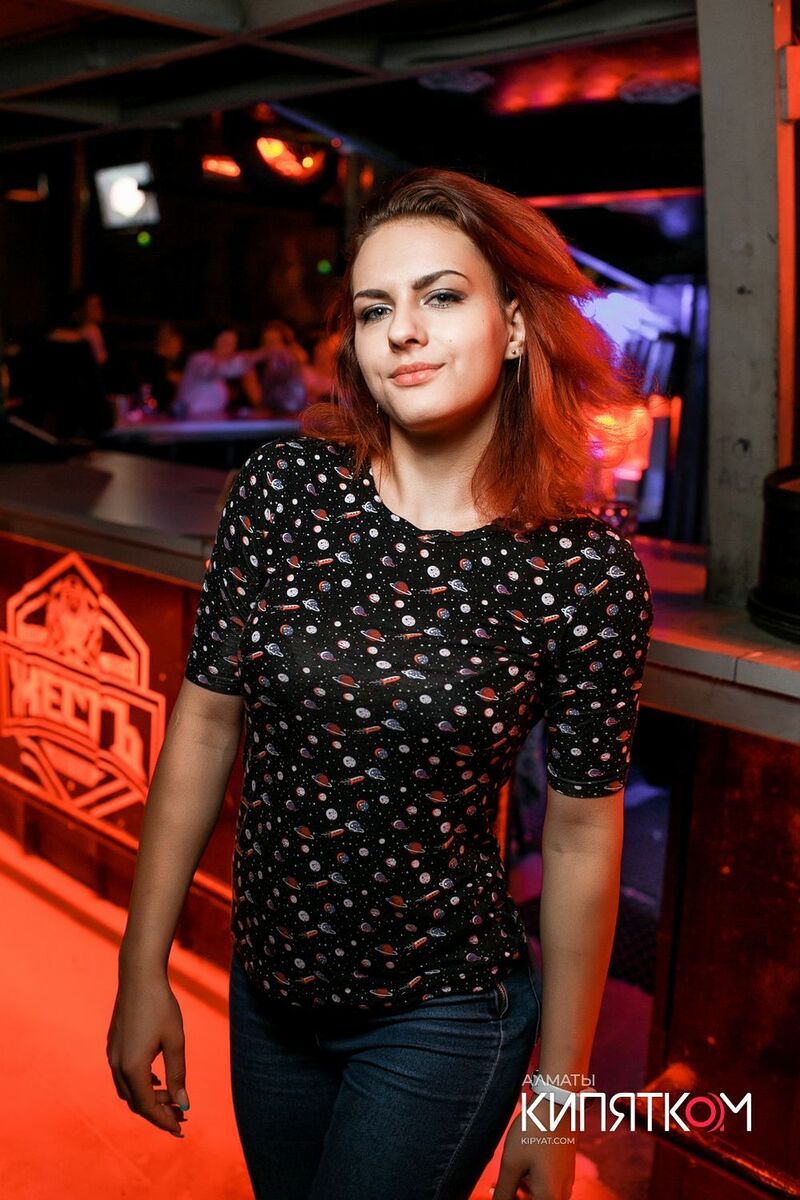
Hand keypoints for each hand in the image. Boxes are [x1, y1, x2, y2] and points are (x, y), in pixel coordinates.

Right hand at [106, 969, 189, 1137]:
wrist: (138, 976)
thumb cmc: (161, 1006)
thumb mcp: (175, 1041)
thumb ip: (177, 1074)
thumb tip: (183, 1104)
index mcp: (132, 1067)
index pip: (147, 1107)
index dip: (164, 1121)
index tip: (181, 1129)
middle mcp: (117, 1066)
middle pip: (136, 1103)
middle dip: (158, 1113)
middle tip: (181, 1117)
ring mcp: (112, 1056)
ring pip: (129, 1091)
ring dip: (149, 1099)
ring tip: (172, 1099)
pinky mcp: (113, 1046)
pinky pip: (124, 1077)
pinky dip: (140, 1085)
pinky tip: (156, 1079)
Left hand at [491, 1111, 576, 1199]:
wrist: (556, 1105)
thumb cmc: (532, 1132)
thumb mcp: (511, 1164)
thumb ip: (503, 1193)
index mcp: (549, 1198)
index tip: (495, 1192)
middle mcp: (561, 1196)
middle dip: (514, 1198)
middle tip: (495, 1189)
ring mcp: (566, 1184)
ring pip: (541, 1198)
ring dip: (522, 1195)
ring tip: (505, 1181)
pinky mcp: (566, 1173)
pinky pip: (548, 1189)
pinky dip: (533, 1186)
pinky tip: (521, 1173)